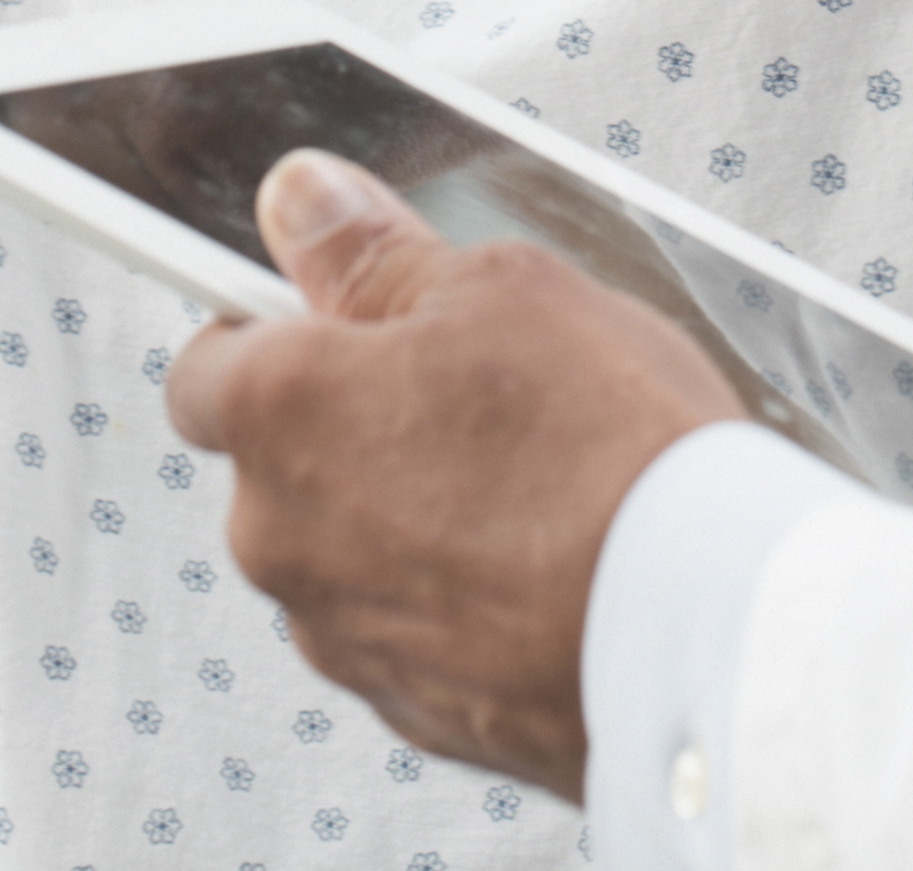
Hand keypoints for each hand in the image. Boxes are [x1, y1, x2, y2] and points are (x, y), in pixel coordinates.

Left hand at [166, 150, 743, 801]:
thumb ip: (374, 252)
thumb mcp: (501, 288)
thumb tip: (301, 201)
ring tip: (535, 488)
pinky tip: (548, 567)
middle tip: (477, 394)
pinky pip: (412, 629)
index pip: (209, 367)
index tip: (344, 321)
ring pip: (351, 552)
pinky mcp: (411, 711)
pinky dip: (458, 599)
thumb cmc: (608, 449)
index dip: (278, 334)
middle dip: (359, 428)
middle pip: (285, 465)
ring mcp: (342, 637)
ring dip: (411, 518)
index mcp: (277, 414)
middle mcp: (279, 537)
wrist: (703, 626)